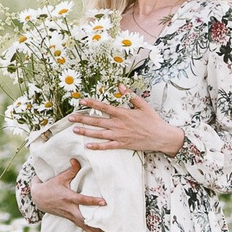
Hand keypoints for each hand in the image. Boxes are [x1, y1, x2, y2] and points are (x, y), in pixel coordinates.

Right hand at [31, 157, 106, 231]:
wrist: (38, 198)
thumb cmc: (50, 187)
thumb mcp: (59, 177)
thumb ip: (71, 170)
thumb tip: (76, 159)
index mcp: (68, 198)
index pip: (83, 200)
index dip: (93, 201)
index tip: (104, 203)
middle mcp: (70, 209)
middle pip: (85, 219)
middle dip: (97, 223)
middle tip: (110, 227)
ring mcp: (70, 215)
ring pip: (84, 225)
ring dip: (96, 230)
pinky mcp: (70, 218)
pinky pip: (82, 226)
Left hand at [70, 91, 185, 155]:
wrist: (161, 136)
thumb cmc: (153, 120)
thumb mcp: (143, 105)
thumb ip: (130, 95)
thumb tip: (120, 85)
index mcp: (123, 113)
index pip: (104, 107)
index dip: (92, 103)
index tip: (81, 101)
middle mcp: (119, 124)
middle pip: (97, 121)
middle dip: (82, 118)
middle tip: (70, 118)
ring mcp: (119, 135)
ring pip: (99, 133)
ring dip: (86, 131)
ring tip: (74, 130)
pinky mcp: (122, 144)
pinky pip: (107, 146)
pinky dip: (97, 146)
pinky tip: (88, 145)